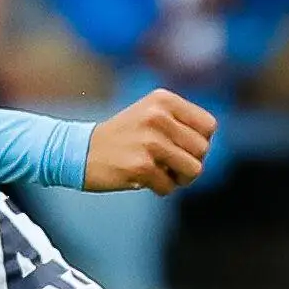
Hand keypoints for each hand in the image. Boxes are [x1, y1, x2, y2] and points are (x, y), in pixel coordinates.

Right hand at [85, 87, 216, 193]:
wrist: (79, 151)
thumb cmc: (123, 137)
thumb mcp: (151, 114)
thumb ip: (181, 123)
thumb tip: (206, 145)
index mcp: (163, 100)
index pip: (209, 126)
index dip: (199, 142)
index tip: (179, 147)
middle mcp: (158, 116)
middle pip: (203, 150)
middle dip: (190, 163)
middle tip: (169, 164)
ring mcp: (150, 141)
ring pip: (193, 170)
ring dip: (178, 178)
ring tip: (159, 172)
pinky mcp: (141, 166)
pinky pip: (169, 187)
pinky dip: (159, 188)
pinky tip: (141, 179)